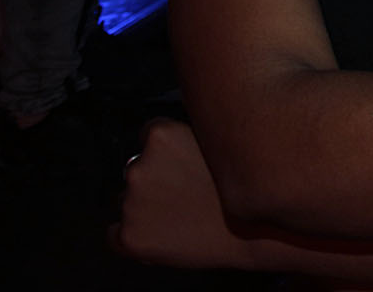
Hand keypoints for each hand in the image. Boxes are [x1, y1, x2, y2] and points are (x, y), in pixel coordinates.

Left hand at [113, 118, 256, 270]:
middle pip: (135, 170)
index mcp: (161, 137)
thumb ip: (189, 138)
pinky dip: (133, 234)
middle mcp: (140, 168)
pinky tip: (163, 232)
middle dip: (155, 180)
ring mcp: (132, 204)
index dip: (166, 151)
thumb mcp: (220, 144)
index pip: (147, 136)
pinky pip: (115, 235)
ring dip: (147, 207)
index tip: (180, 162)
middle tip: (185, 191)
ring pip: (126, 202)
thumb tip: (176, 142)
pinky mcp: (129, 237)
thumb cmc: (243, 189)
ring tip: (183, 213)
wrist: (256, 233)